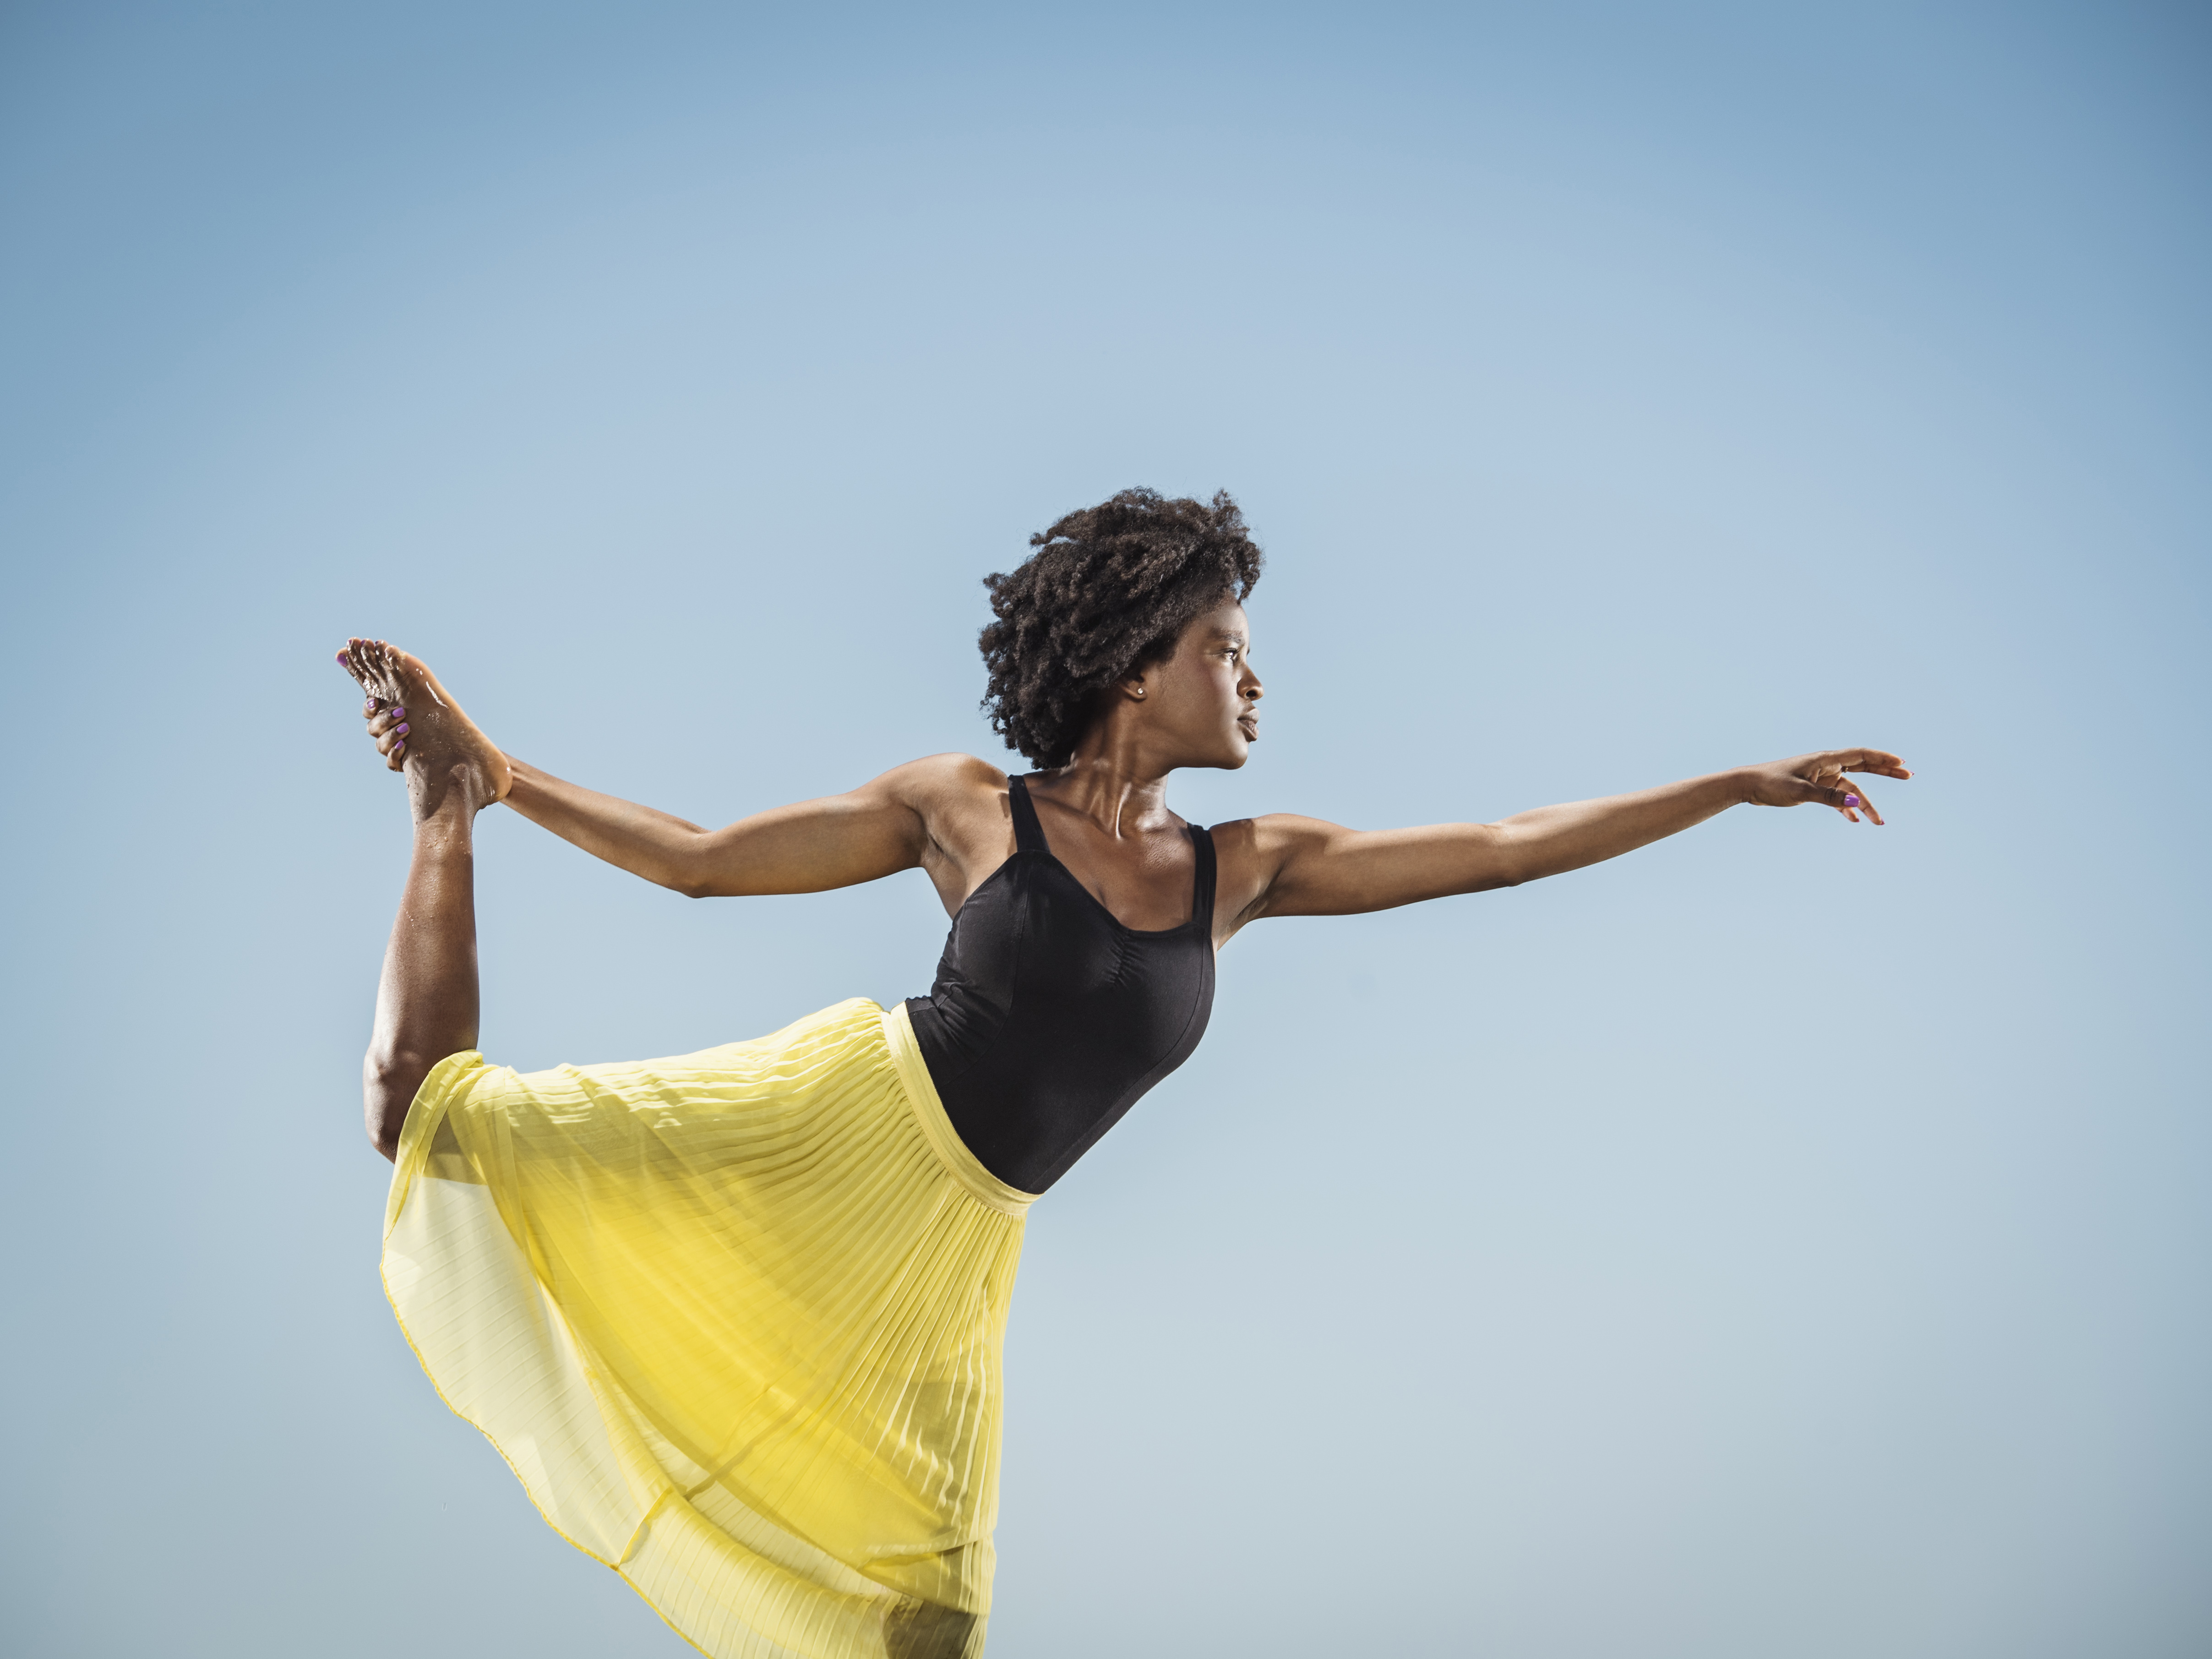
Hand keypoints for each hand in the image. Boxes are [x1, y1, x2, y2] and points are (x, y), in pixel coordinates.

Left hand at [1740, 748, 1910, 824]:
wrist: (1748, 785)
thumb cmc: (1771, 783)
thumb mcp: (1801, 792)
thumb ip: (1828, 796)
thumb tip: (1854, 800)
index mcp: (1825, 759)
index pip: (1861, 755)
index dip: (1883, 758)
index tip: (1902, 763)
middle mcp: (1826, 765)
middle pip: (1863, 766)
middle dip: (1886, 771)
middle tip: (1909, 775)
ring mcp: (1821, 776)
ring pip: (1850, 788)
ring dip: (1864, 803)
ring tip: (1878, 822)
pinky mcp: (1813, 788)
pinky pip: (1836, 797)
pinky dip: (1845, 807)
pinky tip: (1853, 820)